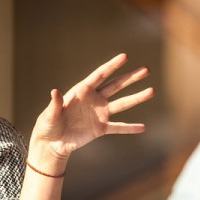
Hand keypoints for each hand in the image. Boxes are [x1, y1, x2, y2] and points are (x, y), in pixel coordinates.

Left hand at [32, 53, 153, 159]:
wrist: (52, 143)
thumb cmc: (48, 125)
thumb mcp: (49, 114)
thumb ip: (55, 104)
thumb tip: (54, 91)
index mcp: (81, 91)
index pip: (99, 75)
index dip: (111, 66)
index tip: (124, 56)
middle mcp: (94, 100)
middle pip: (115, 86)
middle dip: (131, 78)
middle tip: (146, 70)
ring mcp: (99, 114)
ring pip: (122, 104)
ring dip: (136, 98)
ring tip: (151, 91)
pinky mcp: (101, 129)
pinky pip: (118, 127)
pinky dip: (130, 128)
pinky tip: (143, 127)